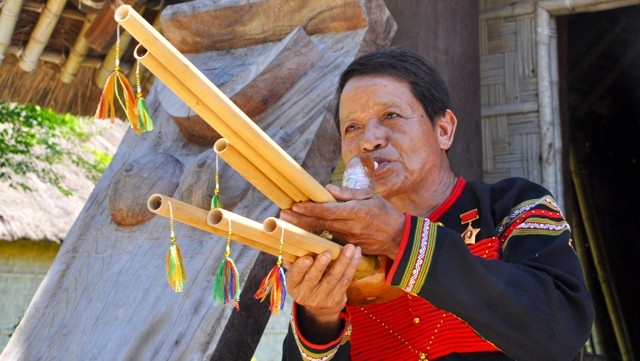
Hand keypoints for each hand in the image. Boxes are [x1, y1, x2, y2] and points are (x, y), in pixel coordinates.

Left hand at [280, 184, 404, 258]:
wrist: (399, 237)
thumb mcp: (371, 196)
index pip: (328, 211)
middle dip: (300, 220)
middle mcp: (350, 227)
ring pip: (322, 234)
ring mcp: (348, 240)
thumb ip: (348, 193)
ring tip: (287, 223)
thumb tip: (328, 188)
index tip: (295, 205)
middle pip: (320, 224)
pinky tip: (302, 236)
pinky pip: (329, 242)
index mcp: (356, 212)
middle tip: (283, 214)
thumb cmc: (386, 212)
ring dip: (304, 229)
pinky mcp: (348, 248)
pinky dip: (315, 239)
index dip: (310, 209)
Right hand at [285, 244, 361, 342]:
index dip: (300, 267)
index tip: (307, 258)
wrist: (319, 308)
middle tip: (327, 253)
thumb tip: (294, 245)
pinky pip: (346, 281)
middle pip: (314, 278)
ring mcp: (322, 298)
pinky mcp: (337, 299)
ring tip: (350, 248)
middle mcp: (305, 294)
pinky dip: (352, 266)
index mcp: (293, 285)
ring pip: (333, 278)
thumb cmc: (307, 281)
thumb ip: (294, 261)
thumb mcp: (297, 275)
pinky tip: (356, 254)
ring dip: (343, 261)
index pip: (294, 276)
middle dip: (321, 265)